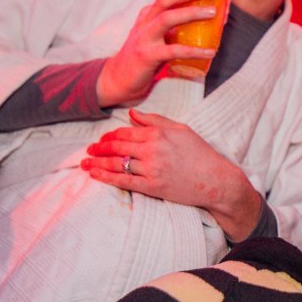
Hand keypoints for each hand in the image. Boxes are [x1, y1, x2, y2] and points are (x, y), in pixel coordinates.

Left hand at [81, 109, 261, 239]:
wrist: (216, 181)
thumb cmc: (201, 154)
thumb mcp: (181, 129)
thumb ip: (155, 120)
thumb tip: (132, 114)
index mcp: (158, 133)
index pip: (125, 132)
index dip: (110, 135)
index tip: (103, 139)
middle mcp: (152, 149)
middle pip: (117, 146)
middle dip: (100, 148)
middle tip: (90, 150)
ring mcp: (151, 169)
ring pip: (116, 163)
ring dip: (97, 163)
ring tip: (85, 163)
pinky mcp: (152, 186)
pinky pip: (123, 181)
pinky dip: (106, 177)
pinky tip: (95, 175)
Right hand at [96, 0, 218, 108]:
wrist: (116, 80)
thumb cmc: (141, 61)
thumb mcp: (154, 39)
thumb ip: (171, 32)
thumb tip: (201, 28)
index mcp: (147, 17)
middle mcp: (144, 23)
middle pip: (165, 0)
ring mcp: (144, 38)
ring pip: (167, 18)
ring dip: (191, 13)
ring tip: (212, 13)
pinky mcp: (148, 56)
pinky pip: (174, 51)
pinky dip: (193, 50)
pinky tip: (209, 52)